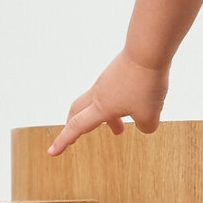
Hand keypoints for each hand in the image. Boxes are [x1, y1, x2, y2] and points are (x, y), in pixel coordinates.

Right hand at [47, 50, 169, 155]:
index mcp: (101, 107)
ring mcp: (107, 80)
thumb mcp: (150, 115)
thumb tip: (144, 126)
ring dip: (104, 117)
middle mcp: (99, 93)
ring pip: (97, 102)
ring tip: (119, 129)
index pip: (76, 127)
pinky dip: (116, 103)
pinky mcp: (117, 71)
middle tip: (76, 135)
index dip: (63, 141)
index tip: (52, 152)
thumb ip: (146, 127)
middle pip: (77, 111)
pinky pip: (110, 91)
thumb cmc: (145, 84)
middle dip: (75, 125)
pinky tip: (134, 103)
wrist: (148, 50)